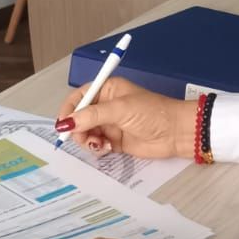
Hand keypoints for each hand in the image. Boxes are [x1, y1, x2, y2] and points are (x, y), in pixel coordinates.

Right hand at [55, 77, 195, 158]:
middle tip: (83, 137)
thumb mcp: (120, 109)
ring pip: (86, 133)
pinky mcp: (114, 140)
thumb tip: (67, 122)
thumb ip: (92, 116)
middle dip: (77, 128)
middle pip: (79, 117)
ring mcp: (110, 124)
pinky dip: (96, 148)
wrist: (175, 133)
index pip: (79, 97)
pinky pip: (96, 145)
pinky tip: (106, 147)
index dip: (69, 110)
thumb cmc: (154, 112)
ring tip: (99, 143)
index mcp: (107, 90)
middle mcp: (106, 106)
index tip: (63, 124)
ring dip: (87, 140)